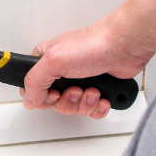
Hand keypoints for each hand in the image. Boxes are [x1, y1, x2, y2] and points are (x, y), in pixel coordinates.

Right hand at [22, 16, 151, 118]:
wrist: (125, 46)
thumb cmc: (93, 45)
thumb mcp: (54, 60)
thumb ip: (35, 81)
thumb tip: (29, 100)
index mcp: (46, 62)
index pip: (32, 88)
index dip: (41, 97)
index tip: (53, 93)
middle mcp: (61, 72)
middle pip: (54, 103)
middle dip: (67, 102)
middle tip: (76, 90)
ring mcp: (80, 82)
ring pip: (73, 108)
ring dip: (84, 104)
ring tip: (93, 90)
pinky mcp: (97, 90)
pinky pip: (91, 111)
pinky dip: (98, 108)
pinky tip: (103, 97)